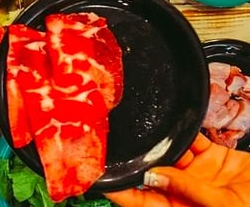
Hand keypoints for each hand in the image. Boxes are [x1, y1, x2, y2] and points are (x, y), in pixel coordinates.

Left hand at [104, 133, 249, 206]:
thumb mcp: (223, 206)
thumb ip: (188, 190)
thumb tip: (154, 176)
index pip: (137, 201)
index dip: (117, 189)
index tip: (97, 175)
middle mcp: (182, 194)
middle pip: (149, 174)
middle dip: (134, 159)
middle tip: (112, 139)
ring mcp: (197, 175)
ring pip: (168, 154)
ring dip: (157, 142)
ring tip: (137, 125)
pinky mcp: (213, 158)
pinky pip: (193, 142)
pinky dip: (183, 132)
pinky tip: (174, 122)